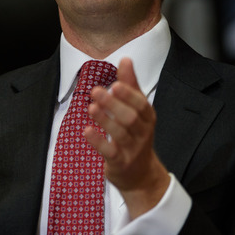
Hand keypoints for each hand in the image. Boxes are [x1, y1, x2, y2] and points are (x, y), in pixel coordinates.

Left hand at [84, 57, 168, 218]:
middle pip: (131, 118)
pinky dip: (98, 142)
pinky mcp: (120, 163)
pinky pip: (110, 152)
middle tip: (97, 91)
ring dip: (105, 120)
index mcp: (147, 118)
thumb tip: (125, 59)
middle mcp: (142, 133)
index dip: (129, 95)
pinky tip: (87, 131)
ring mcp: (132, 150)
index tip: (116, 83)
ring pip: (120, 134)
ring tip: (91, 108)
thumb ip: (130, 86)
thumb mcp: (136, 111)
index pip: (142, 105)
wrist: (140, 175)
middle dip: (114, 104)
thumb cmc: (136, 136)